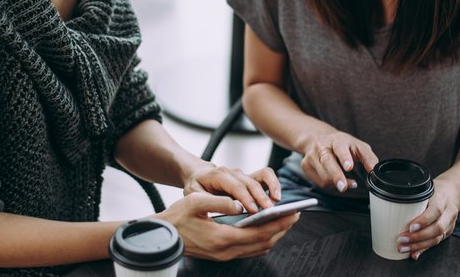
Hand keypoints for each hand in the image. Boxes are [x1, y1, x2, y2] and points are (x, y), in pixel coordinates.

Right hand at [156, 192, 298, 260]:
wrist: (164, 236)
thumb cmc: (177, 218)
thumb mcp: (195, 203)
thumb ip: (220, 202)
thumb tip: (241, 203)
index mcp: (223, 238)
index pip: (260, 232)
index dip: (279, 223)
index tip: (293, 213)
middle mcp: (227, 251)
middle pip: (264, 243)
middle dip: (282, 229)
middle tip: (295, 215)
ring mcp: (225, 255)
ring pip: (259, 249)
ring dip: (274, 235)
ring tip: (285, 221)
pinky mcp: (223, 255)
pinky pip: (250, 250)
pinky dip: (262, 240)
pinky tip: (266, 229)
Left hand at [184, 165, 280, 213]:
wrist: (197, 175)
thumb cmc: (196, 186)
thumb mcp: (194, 194)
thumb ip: (211, 200)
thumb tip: (234, 208)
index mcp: (219, 175)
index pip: (236, 186)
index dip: (246, 198)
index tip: (254, 211)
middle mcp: (234, 172)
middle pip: (251, 182)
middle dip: (261, 197)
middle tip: (269, 212)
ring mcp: (243, 174)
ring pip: (263, 175)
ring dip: (271, 188)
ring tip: (276, 203)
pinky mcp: (250, 178)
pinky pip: (265, 177)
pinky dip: (273, 184)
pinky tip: (277, 198)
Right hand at [299, 130, 377, 193]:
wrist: (317, 138)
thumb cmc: (341, 144)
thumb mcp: (357, 146)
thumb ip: (368, 158)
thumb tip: (374, 170)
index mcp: (337, 139)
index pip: (340, 147)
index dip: (344, 157)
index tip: (349, 167)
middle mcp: (322, 146)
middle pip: (327, 161)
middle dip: (336, 175)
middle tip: (343, 186)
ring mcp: (312, 155)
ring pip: (323, 174)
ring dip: (336, 183)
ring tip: (347, 184)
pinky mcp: (305, 165)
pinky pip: (318, 181)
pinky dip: (329, 185)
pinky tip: (335, 181)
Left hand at [397, 178, 459, 259]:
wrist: (453, 193)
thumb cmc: (435, 191)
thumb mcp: (426, 189)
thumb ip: (413, 197)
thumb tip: (390, 204)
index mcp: (442, 199)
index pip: (435, 211)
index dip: (424, 220)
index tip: (410, 226)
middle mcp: (448, 213)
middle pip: (437, 228)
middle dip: (418, 237)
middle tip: (402, 239)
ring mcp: (449, 224)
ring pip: (436, 238)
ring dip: (419, 245)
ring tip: (404, 248)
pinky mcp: (447, 232)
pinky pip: (435, 242)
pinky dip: (423, 249)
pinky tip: (414, 254)